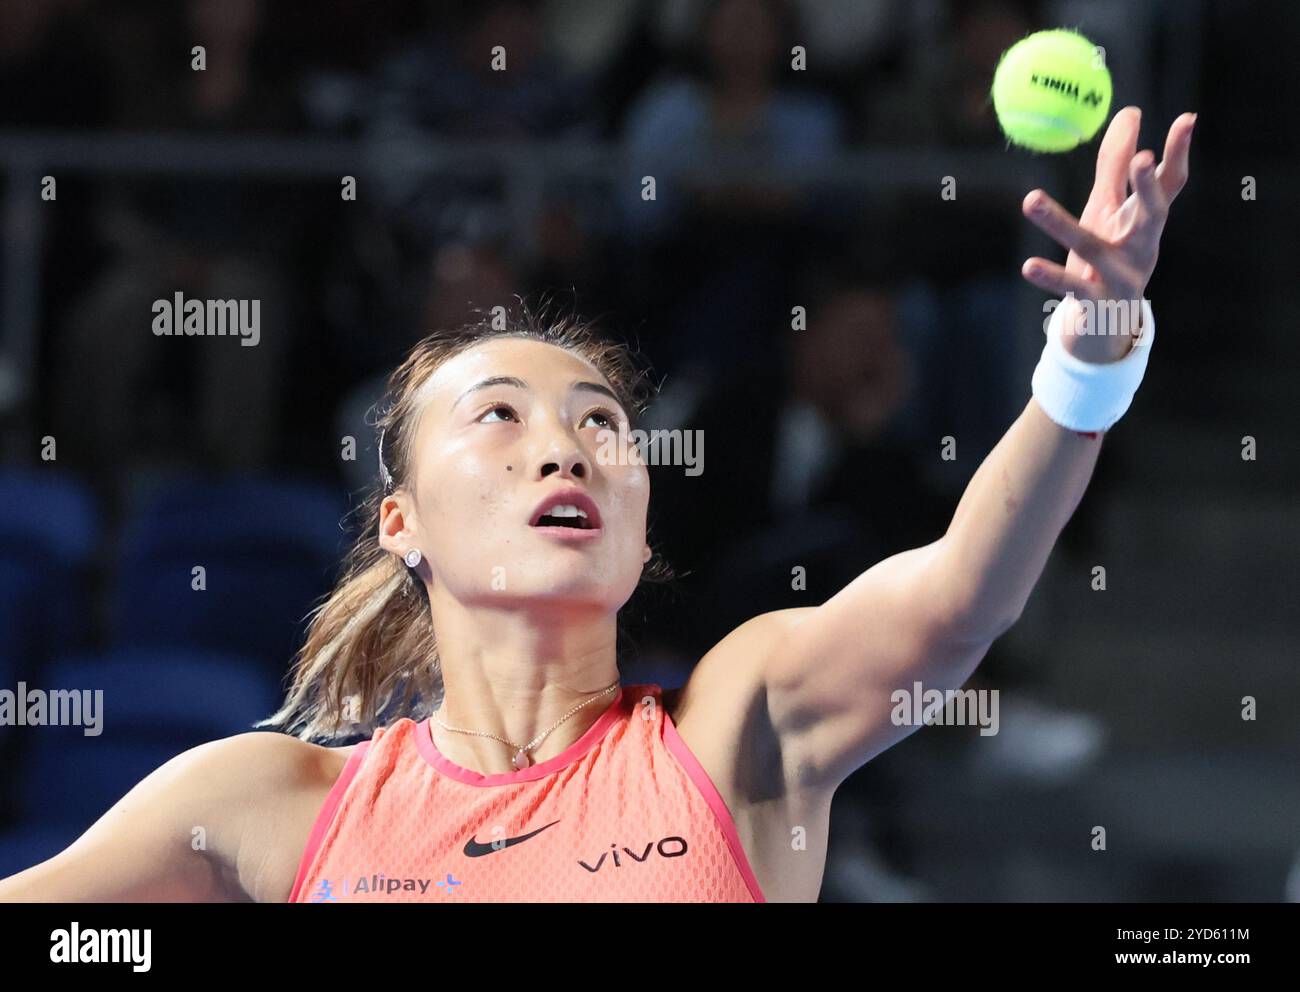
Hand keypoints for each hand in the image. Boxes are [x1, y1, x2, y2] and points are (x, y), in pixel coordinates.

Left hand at [1020, 107, 1195, 362]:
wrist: (1105, 324)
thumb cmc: (1108, 254)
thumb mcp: (1109, 207)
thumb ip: (1116, 164)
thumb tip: (1130, 111)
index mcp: (1146, 222)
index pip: (1170, 184)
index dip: (1178, 153)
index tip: (1187, 118)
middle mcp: (1140, 247)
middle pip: (1151, 215)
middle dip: (1148, 188)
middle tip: (1142, 158)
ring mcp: (1120, 277)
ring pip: (1091, 247)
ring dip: (1059, 223)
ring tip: (1029, 199)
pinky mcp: (1095, 302)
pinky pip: (1070, 287)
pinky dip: (1050, 277)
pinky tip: (1028, 264)